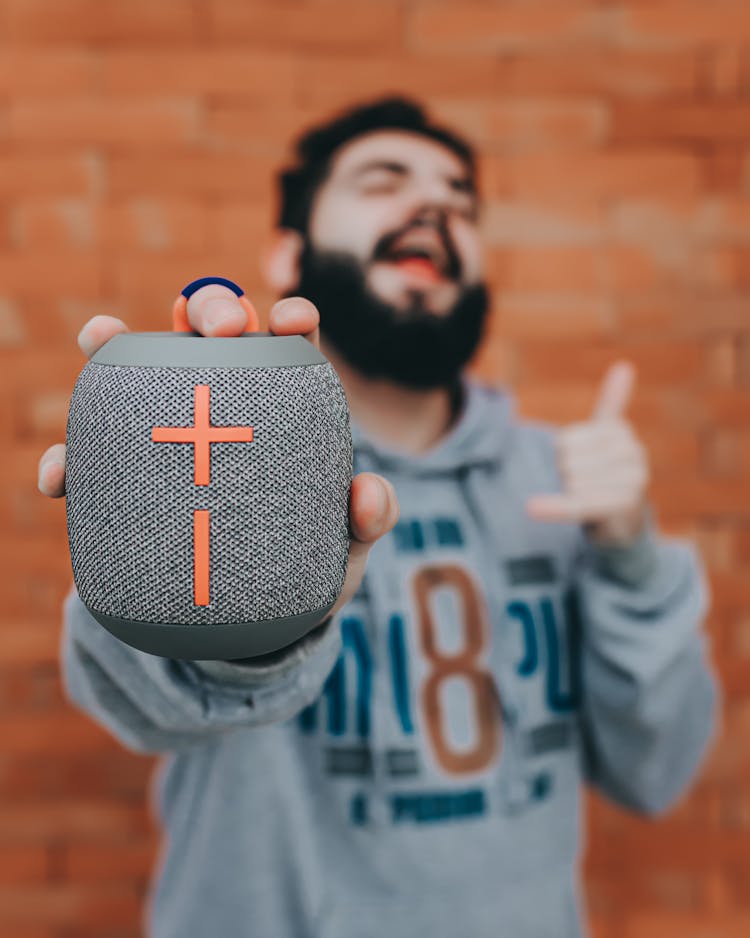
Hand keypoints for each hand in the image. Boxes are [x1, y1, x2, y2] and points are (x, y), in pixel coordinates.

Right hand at [37, 285, 399, 617]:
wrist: (256, 617)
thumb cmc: (307, 566)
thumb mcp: (344, 549)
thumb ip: (368, 520)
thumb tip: (369, 493)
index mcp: (287, 411)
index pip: (292, 351)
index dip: (293, 321)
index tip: (291, 318)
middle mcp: (227, 408)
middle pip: (216, 337)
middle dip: (215, 310)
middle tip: (224, 328)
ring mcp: (172, 439)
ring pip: (143, 374)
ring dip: (119, 345)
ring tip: (102, 335)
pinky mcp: (131, 481)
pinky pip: (93, 460)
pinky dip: (71, 459)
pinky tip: (60, 475)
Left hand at [525, 361, 649, 546]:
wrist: (626, 518)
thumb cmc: (608, 471)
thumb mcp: (608, 436)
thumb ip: (612, 403)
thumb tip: (624, 365)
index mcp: (620, 430)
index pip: (564, 441)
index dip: (563, 456)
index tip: (584, 463)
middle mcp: (632, 452)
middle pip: (566, 461)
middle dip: (567, 476)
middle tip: (588, 484)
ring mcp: (631, 481)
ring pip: (571, 482)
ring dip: (572, 494)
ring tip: (592, 497)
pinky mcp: (620, 507)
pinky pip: (578, 504)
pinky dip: (553, 508)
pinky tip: (531, 507)